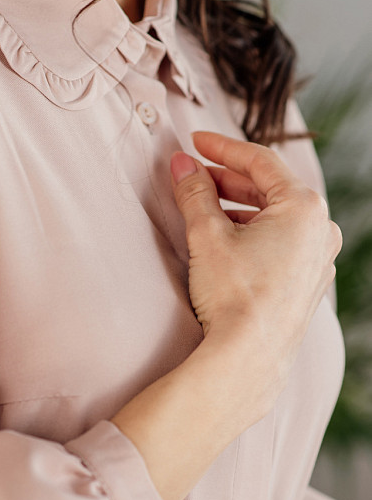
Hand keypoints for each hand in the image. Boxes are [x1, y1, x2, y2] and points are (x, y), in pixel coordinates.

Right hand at [170, 131, 341, 425]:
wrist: (248, 358)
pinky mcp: (307, 283)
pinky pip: (281, 242)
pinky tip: (224, 239)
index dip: (221, 148)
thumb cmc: (234, 294)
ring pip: (275, 216)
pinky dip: (252, 231)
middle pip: (269, 188)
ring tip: (202, 207)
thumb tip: (179, 164)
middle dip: (227, 178)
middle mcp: (320, 229)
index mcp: (304, 208)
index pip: (260, 161)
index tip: (194, 142)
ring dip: (238, 206)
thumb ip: (193, 192)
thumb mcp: (207, 234)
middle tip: (193, 174)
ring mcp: (317, 259)